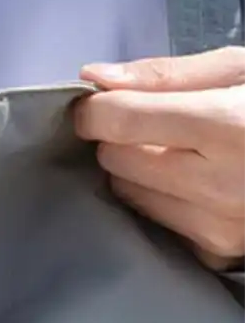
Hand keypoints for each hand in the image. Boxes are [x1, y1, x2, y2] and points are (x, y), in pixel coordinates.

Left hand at [75, 48, 244, 270]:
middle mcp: (225, 185)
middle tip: (152, 126)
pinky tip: (192, 183)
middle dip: (119, 137)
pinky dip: (162, 201)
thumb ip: (165, 74)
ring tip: (180, 153)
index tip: (96, 102)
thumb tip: (93, 78)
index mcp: (228, 127)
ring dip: (138, 170)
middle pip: (116, 159)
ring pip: (128, 193)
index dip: (94, 108)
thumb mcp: (240, 70)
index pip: (120, 121)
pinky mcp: (221, 252)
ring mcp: (223, 227)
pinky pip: (156, 221)